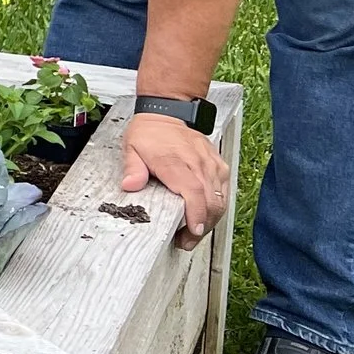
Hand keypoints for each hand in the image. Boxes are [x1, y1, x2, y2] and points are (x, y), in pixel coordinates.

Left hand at [121, 109, 229, 245]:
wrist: (167, 113)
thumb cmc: (150, 133)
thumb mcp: (131, 148)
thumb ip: (132, 169)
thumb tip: (130, 185)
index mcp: (175, 161)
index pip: (193, 190)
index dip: (196, 213)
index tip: (193, 230)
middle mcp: (197, 163)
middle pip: (209, 201)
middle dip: (202, 225)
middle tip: (187, 240)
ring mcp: (210, 164)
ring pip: (219, 198)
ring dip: (210, 219)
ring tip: (193, 232)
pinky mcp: (218, 165)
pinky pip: (223, 190)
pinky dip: (217, 206)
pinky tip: (205, 215)